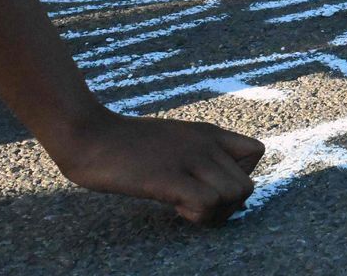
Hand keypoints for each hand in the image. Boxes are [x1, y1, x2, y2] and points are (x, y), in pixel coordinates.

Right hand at [51, 111, 264, 224]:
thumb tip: (212, 184)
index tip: (211, 183)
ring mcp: (190, 160)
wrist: (89, 134)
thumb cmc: (124, 143)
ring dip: (214, 212)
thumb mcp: (172, 141)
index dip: (240, 176)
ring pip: (236, 194)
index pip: (257, 153)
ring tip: (184, 204)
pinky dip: (197, 215)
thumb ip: (196, 154)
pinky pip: (209, 203)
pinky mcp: (170, 177)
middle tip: (196, 203)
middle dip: (227, 205)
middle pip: (248, 184)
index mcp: (208, 133)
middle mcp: (206, 144)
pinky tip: (175, 206)